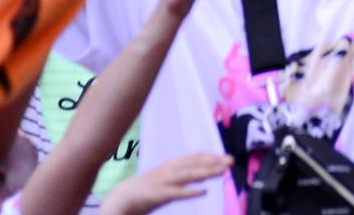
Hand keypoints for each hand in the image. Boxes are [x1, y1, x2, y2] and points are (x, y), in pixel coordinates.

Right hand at [96, 153, 234, 214]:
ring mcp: (163, 182)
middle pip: (194, 164)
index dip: (211, 156)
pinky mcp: (158, 195)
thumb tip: (204, 175)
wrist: (122, 197)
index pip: (194, 158)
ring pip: (188, 175)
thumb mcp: (168, 180)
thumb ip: (184, 176)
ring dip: (206, 172)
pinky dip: (190, 191)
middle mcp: (169, 171)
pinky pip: (176, 193)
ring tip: (222, 171)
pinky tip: (203, 191)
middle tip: (231, 161)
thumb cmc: (147, 189)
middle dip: (213, 161)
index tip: (226, 156)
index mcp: (171, 166)